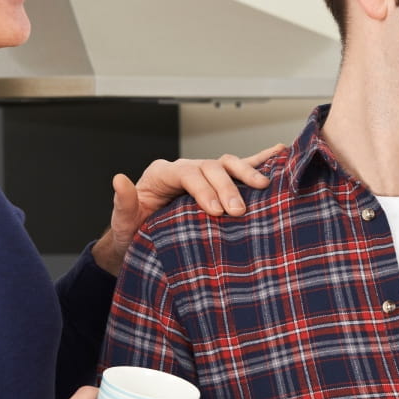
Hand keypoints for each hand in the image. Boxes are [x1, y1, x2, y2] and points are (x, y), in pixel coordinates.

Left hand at [93, 144, 284, 273]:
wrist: (141, 244)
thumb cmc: (132, 234)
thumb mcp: (123, 223)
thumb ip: (124, 203)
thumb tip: (119, 179)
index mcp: (162, 174)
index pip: (187, 172)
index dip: (204, 188)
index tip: (216, 211)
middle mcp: (184, 169)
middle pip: (210, 167)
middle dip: (227, 187)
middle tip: (237, 212)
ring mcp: (203, 175)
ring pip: (228, 164)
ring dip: (247, 173)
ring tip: (263, 187)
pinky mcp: (217, 185)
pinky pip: (240, 169)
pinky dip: (260, 161)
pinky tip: (280, 153)